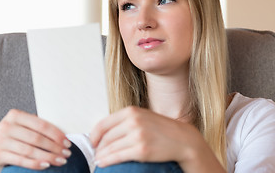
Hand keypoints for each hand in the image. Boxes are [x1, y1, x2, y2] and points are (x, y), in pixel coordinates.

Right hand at [0, 109, 71, 172]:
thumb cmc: (15, 136)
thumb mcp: (23, 126)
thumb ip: (38, 126)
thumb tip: (63, 134)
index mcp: (15, 115)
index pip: (41, 125)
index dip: (56, 134)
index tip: (67, 143)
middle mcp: (6, 126)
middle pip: (37, 138)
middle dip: (55, 147)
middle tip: (67, 154)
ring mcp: (0, 140)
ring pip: (30, 150)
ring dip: (48, 157)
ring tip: (60, 161)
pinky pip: (21, 160)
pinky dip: (35, 163)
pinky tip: (46, 165)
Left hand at [90, 106, 224, 172]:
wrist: (182, 139)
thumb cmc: (161, 129)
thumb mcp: (142, 117)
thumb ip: (125, 120)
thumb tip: (105, 132)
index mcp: (131, 111)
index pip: (104, 123)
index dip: (94, 135)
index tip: (92, 142)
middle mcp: (133, 121)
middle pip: (106, 137)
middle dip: (97, 147)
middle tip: (95, 153)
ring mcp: (138, 136)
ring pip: (110, 147)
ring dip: (100, 155)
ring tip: (97, 160)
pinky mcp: (142, 150)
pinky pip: (118, 156)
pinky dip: (107, 161)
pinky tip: (103, 163)